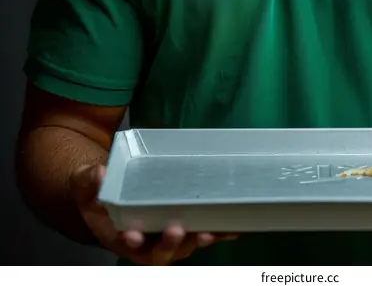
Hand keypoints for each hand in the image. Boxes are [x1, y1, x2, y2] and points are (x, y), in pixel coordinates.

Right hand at [70, 164, 237, 264]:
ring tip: (210, 232)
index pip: (126, 244)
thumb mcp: (86, 186)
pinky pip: (200, 233)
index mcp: (119, 234)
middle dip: (169, 244)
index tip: (132, 234)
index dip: (131, 242)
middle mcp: (145, 242)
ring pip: (183, 246)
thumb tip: (98, 172)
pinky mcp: (183, 227)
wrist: (110, 197)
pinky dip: (217, 233)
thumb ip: (89, 181)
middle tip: (177, 230)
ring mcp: (166, 236)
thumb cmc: (97, 194)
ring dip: (197, 241)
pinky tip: (233, 229)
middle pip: (159, 252)